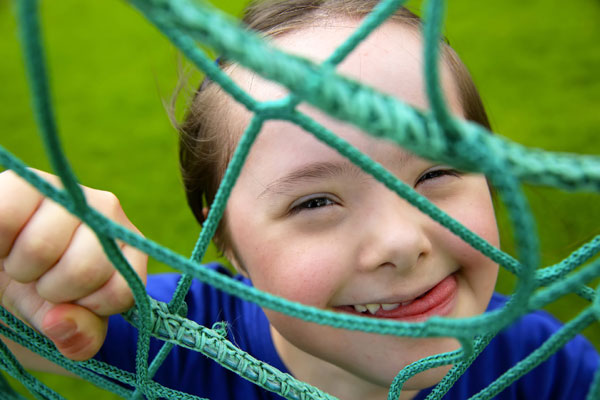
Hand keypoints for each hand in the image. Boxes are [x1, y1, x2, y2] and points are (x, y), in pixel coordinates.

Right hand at [0, 170, 146, 360]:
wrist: (8, 264)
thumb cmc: (46, 290)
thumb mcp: (70, 321)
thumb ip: (81, 337)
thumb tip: (61, 323)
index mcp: (129, 247)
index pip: (119, 290)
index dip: (88, 307)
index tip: (73, 299)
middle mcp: (106, 210)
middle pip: (82, 268)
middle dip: (51, 289)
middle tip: (42, 277)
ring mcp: (69, 191)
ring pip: (41, 247)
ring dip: (21, 268)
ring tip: (23, 259)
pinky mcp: (26, 182)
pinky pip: (7, 217)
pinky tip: (5, 242)